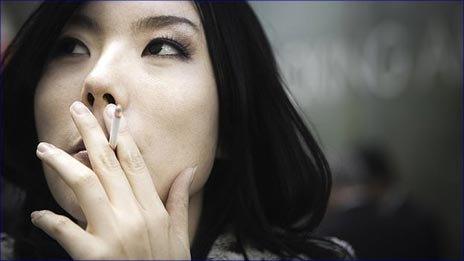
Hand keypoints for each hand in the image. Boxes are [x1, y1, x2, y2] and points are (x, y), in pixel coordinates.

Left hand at [33, 101, 195, 259]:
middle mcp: (134, 214)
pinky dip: (49, 220)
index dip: (121, 135)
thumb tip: (190, 169)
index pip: (135, 163)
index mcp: (153, 209)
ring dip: (62, 163)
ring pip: (84, 183)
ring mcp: (113, 233)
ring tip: (45, 149)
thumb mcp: (180, 235)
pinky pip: (64, 229)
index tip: (111, 115)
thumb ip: (181, 200)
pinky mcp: (93, 254)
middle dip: (90, 133)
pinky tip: (38, 216)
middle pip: (107, 163)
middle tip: (76, 111)